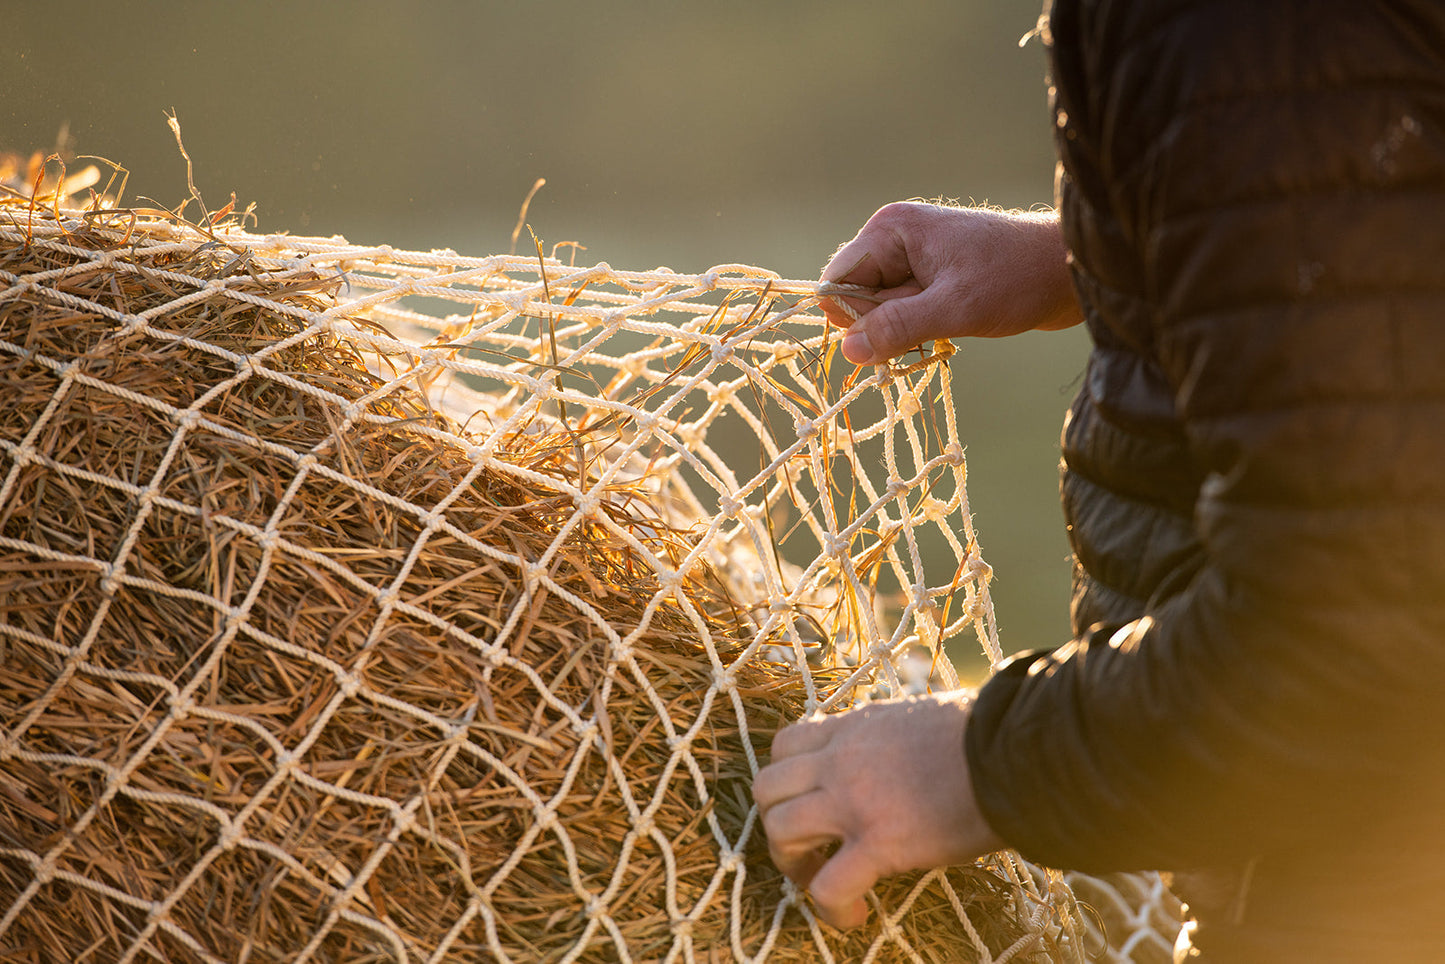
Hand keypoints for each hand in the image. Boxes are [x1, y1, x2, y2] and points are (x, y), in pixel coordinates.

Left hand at [752, 692, 1005, 928]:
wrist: (1014, 751)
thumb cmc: (983, 735)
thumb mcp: (917, 717)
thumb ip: (890, 736)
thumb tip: (897, 754)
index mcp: (854, 727)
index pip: (787, 743)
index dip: (787, 779)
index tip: (809, 803)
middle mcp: (842, 760)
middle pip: (767, 788)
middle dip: (776, 822)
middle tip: (807, 848)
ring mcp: (855, 801)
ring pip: (781, 831)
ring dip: (792, 864)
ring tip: (820, 881)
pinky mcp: (880, 843)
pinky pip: (829, 886)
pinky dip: (831, 909)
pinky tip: (854, 915)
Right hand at [820, 201, 1081, 364]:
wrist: (1071, 268)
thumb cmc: (1017, 279)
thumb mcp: (955, 309)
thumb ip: (897, 328)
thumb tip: (847, 351)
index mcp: (890, 230)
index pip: (838, 282)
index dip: (856, 317)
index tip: (893, 333)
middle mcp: (895, 238)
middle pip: (857, 297)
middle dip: (885, 324)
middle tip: (934, 324)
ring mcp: (913, 256)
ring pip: (882, 309)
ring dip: (907, 330)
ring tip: (950, 323)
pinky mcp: (932, 276)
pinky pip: (904, 311)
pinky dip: (921, 327)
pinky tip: (952, 325)